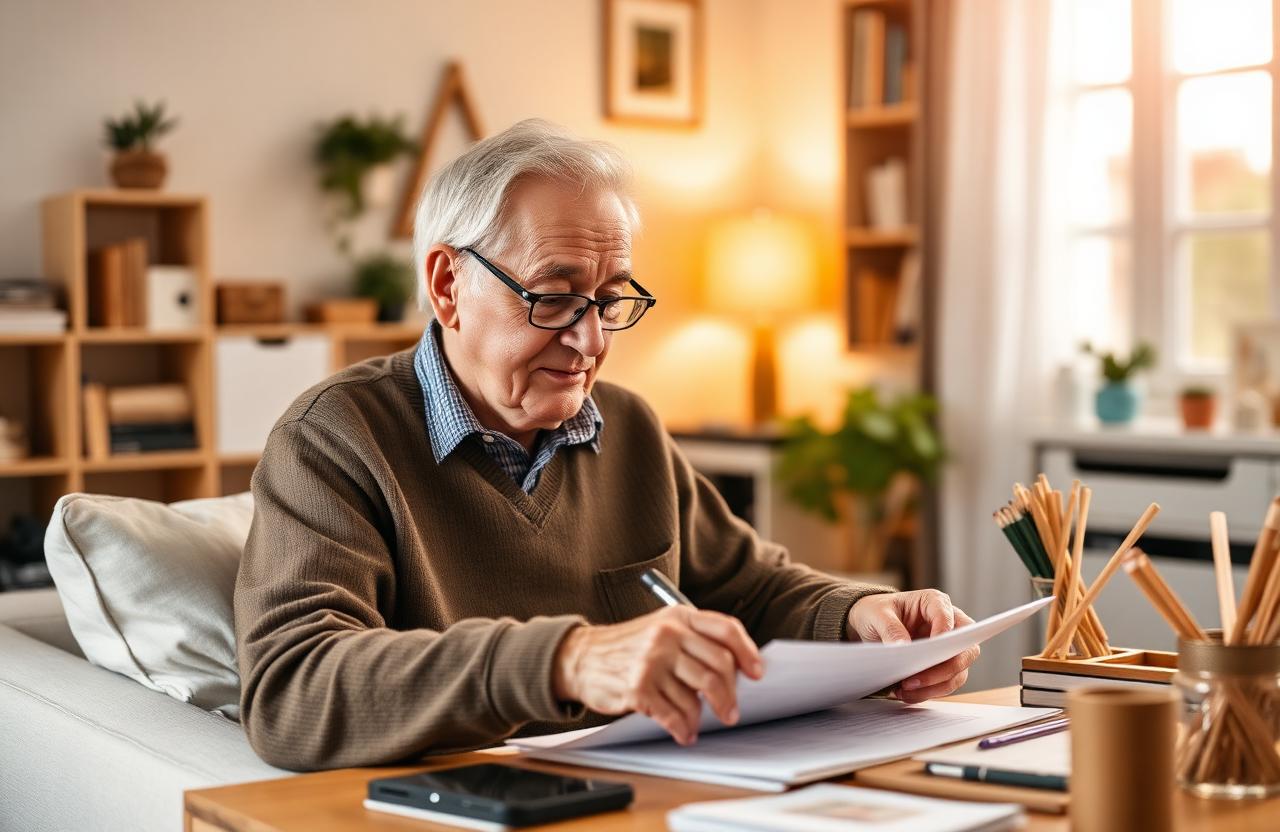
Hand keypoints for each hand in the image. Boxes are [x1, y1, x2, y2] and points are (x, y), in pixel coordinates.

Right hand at [552, 606, 763, 745]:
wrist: (581, 657)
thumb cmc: (628, 646)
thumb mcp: (660, 629)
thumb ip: (693, 641)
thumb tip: (736, 670)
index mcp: (677, 617)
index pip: (725, 630)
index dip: (747, 653)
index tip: (757, 673)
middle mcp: (667, 636)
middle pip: (718, 668)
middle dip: (730, 696)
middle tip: (731, 712)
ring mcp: (652, 661)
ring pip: (697, 696)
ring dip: (702, 716)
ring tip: (697, 722)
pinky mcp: (638, 688)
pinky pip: (674, 715)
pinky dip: (683, 728)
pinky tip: (684, 732)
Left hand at [846, 589, 978, 703]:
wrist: (872, 626)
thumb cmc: (878, 612)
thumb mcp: (877, 615)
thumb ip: (891, 629)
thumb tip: (903, 648)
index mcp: (934, 602)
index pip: (948, 615)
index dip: (944, 633)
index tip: (932, 649)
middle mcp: (949, 624)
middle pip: (965, 650)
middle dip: (943, 669)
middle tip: (913, 680)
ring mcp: (949, 648)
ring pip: (958, 672)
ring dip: (934, 686)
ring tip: (905, 691)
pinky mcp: (943, 666)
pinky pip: (946, 684)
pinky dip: (928, 692)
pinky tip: (906, 694)